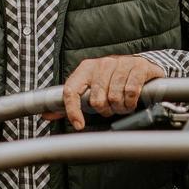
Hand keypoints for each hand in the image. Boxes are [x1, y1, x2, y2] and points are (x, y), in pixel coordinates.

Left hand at [44, 55, 166, 129]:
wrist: (142, 66)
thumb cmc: (113, 80)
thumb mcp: (91, 89)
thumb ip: (70, 102)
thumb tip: (46, 114)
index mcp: (85, 68)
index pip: (71, 91)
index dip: (72, 110)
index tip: (78, 125)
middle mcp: (101, 64)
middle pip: (96, 100)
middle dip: (105, 111)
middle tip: (111, 109)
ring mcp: (120, 63)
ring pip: (114, 97)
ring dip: (120, 108)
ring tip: (122, 105)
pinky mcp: (138, 66)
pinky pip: (131, 92)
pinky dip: (131, 102)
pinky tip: (131, 101)